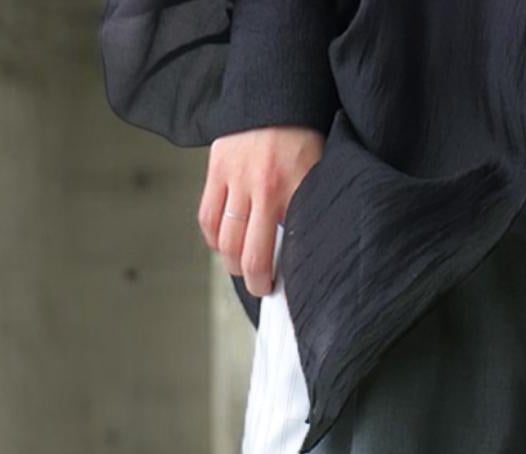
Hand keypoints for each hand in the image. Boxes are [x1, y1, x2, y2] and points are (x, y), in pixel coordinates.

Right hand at [199, 128, 325, 298]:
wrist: (277, 94)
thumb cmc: (303, 139)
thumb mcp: (318, 175)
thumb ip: (308, 208)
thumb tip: (303, 250)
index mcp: (291, 189)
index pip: (281, 249)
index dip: (277, 276)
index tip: (278, 287)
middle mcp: (260, 187)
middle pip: (247, 254)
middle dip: (253, 279)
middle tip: (260, 285)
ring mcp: (234, 177)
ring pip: (224, 240)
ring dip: (231, 262)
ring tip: (242, 268)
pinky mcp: (216, 168)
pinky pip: (207, 216)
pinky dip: (213, 238)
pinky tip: (223, 245)